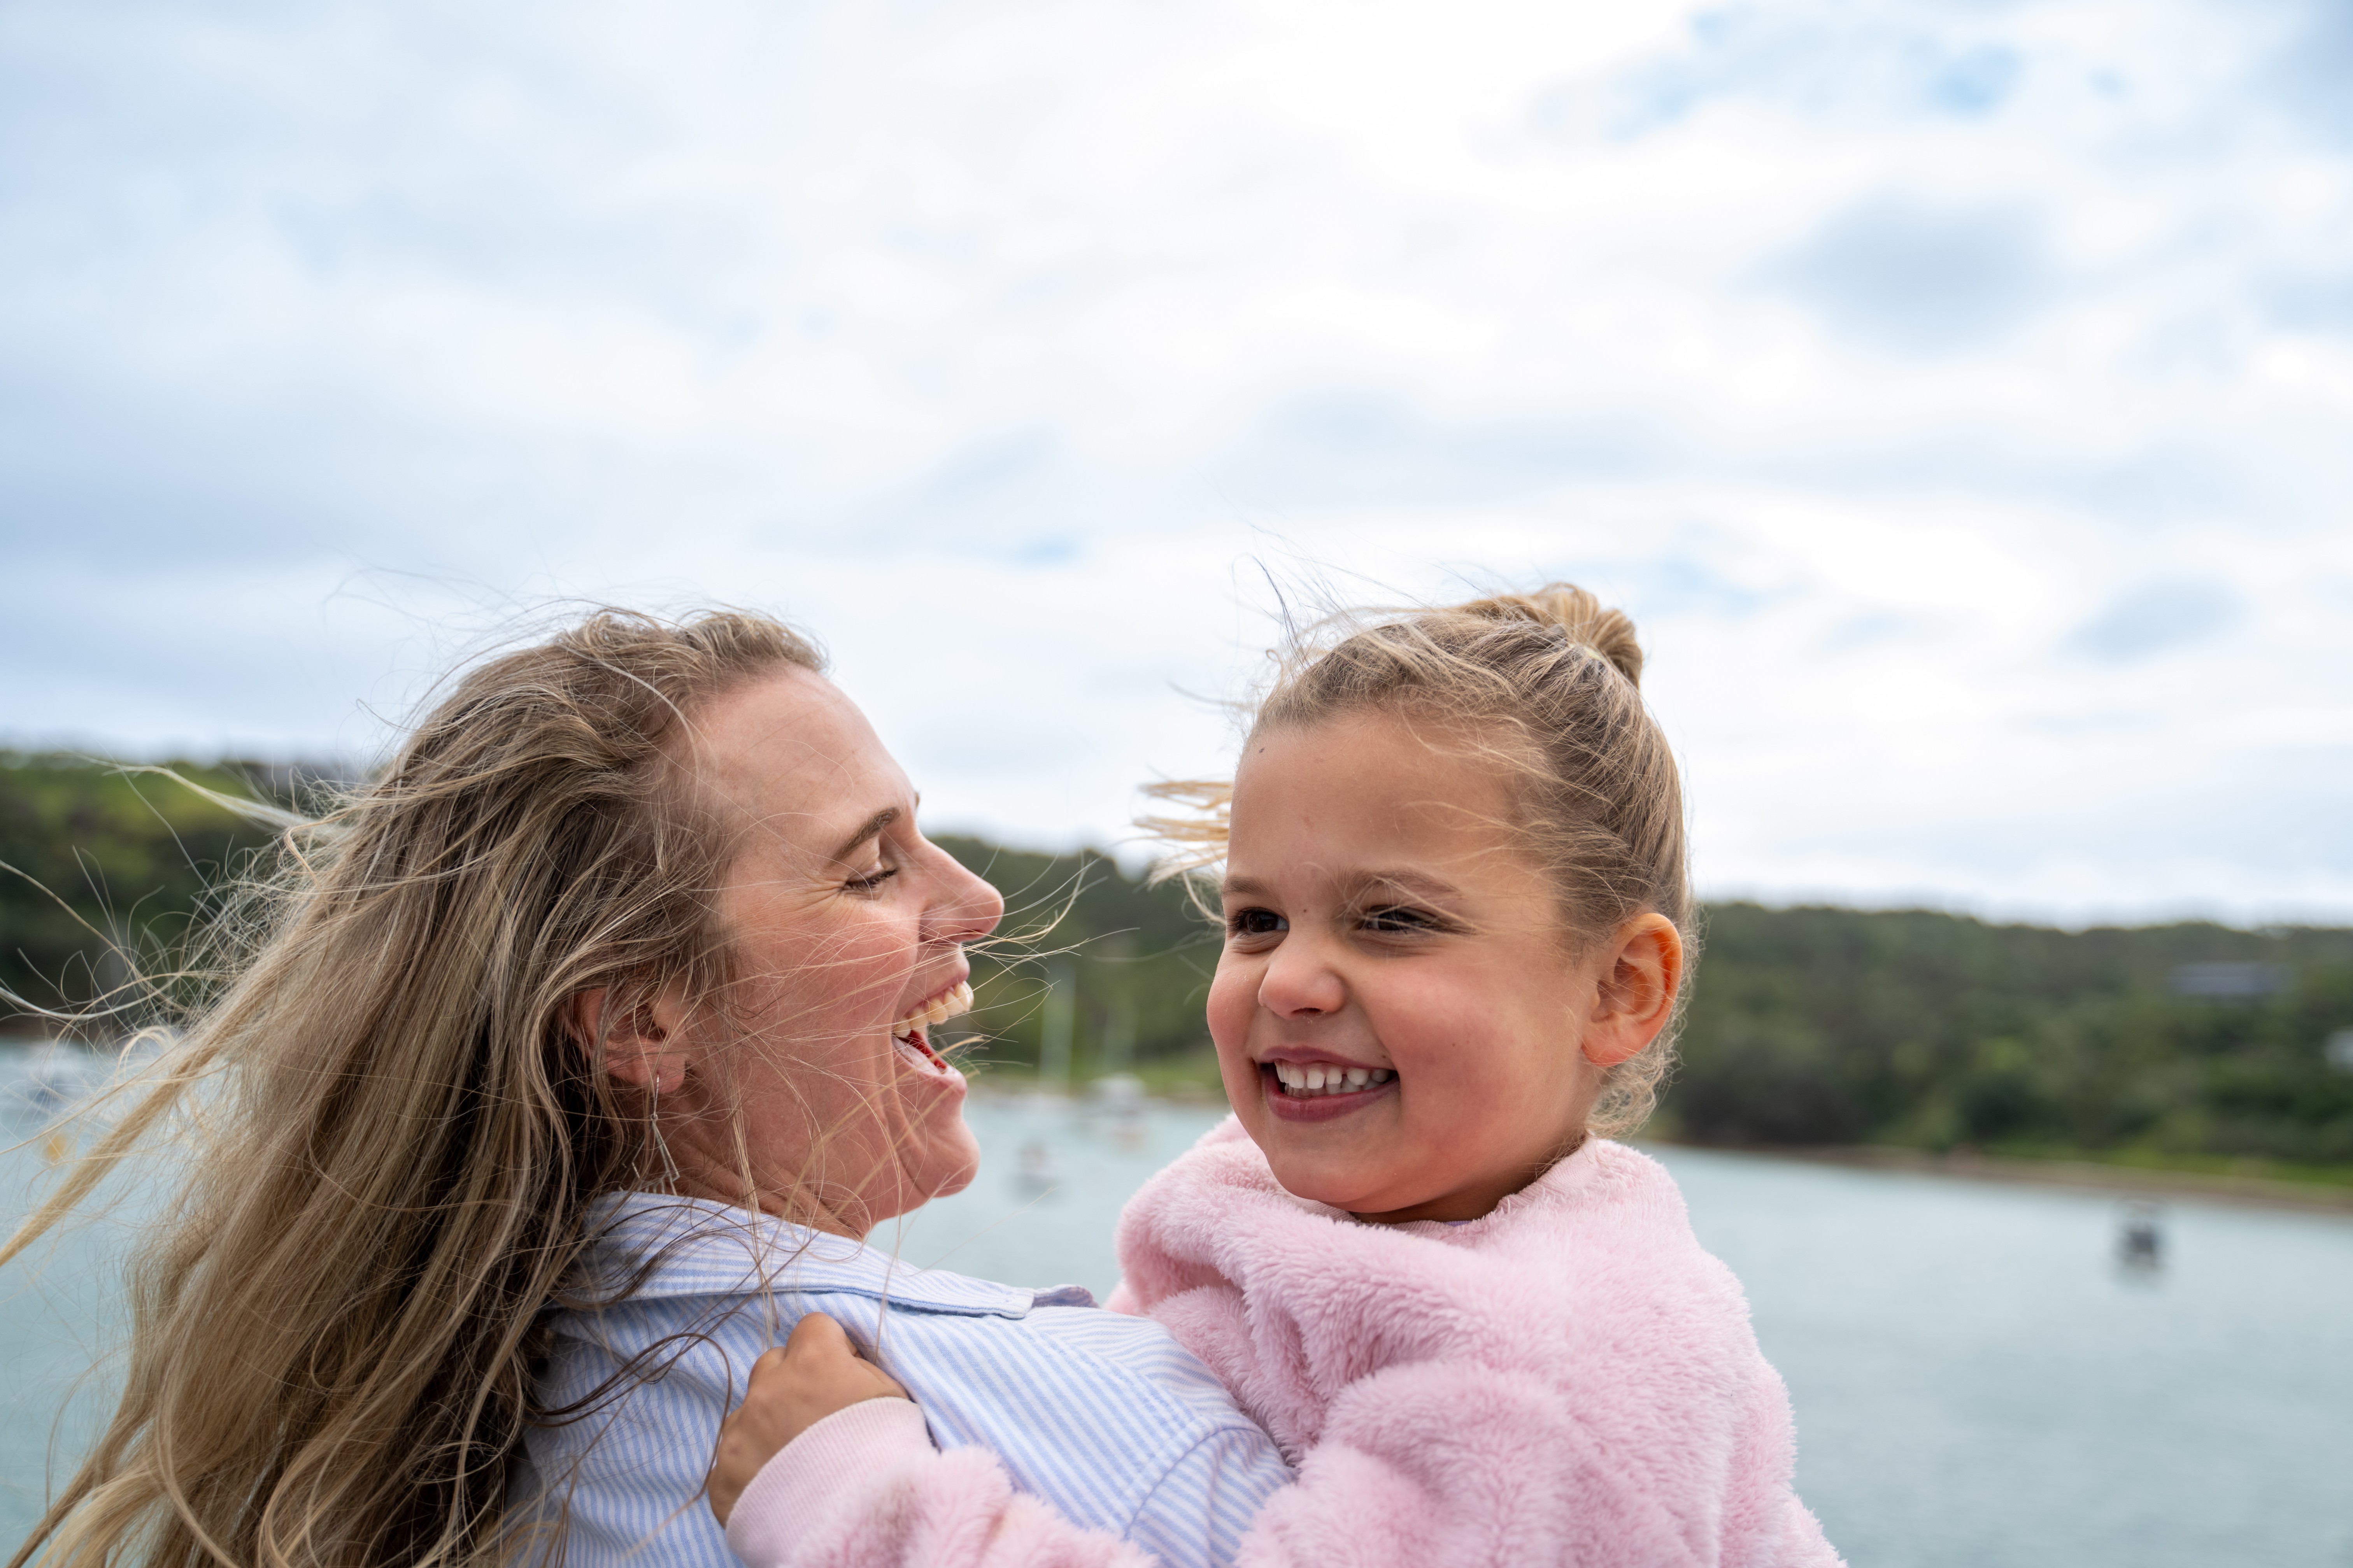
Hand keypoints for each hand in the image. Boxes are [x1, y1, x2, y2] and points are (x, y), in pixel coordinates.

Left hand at [708, 1313, 910, 1524]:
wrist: (858, 1526)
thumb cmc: (887, 1457)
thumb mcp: (892, 1396)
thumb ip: (858, 1370)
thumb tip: (841, 1361)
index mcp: (813, 1362)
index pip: (812, 1328)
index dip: (828, 1350)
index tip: (839, 1375)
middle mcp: (768, 1390)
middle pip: (771, 1366)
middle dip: (789, 1384)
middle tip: (814, 1420)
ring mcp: (740, 1433)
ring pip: (746, 1413)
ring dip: (765, 1427)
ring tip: (795, 1462)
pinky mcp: (722, 1477)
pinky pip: (730, 1461)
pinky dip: (749, 1471)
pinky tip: (776, 1488)